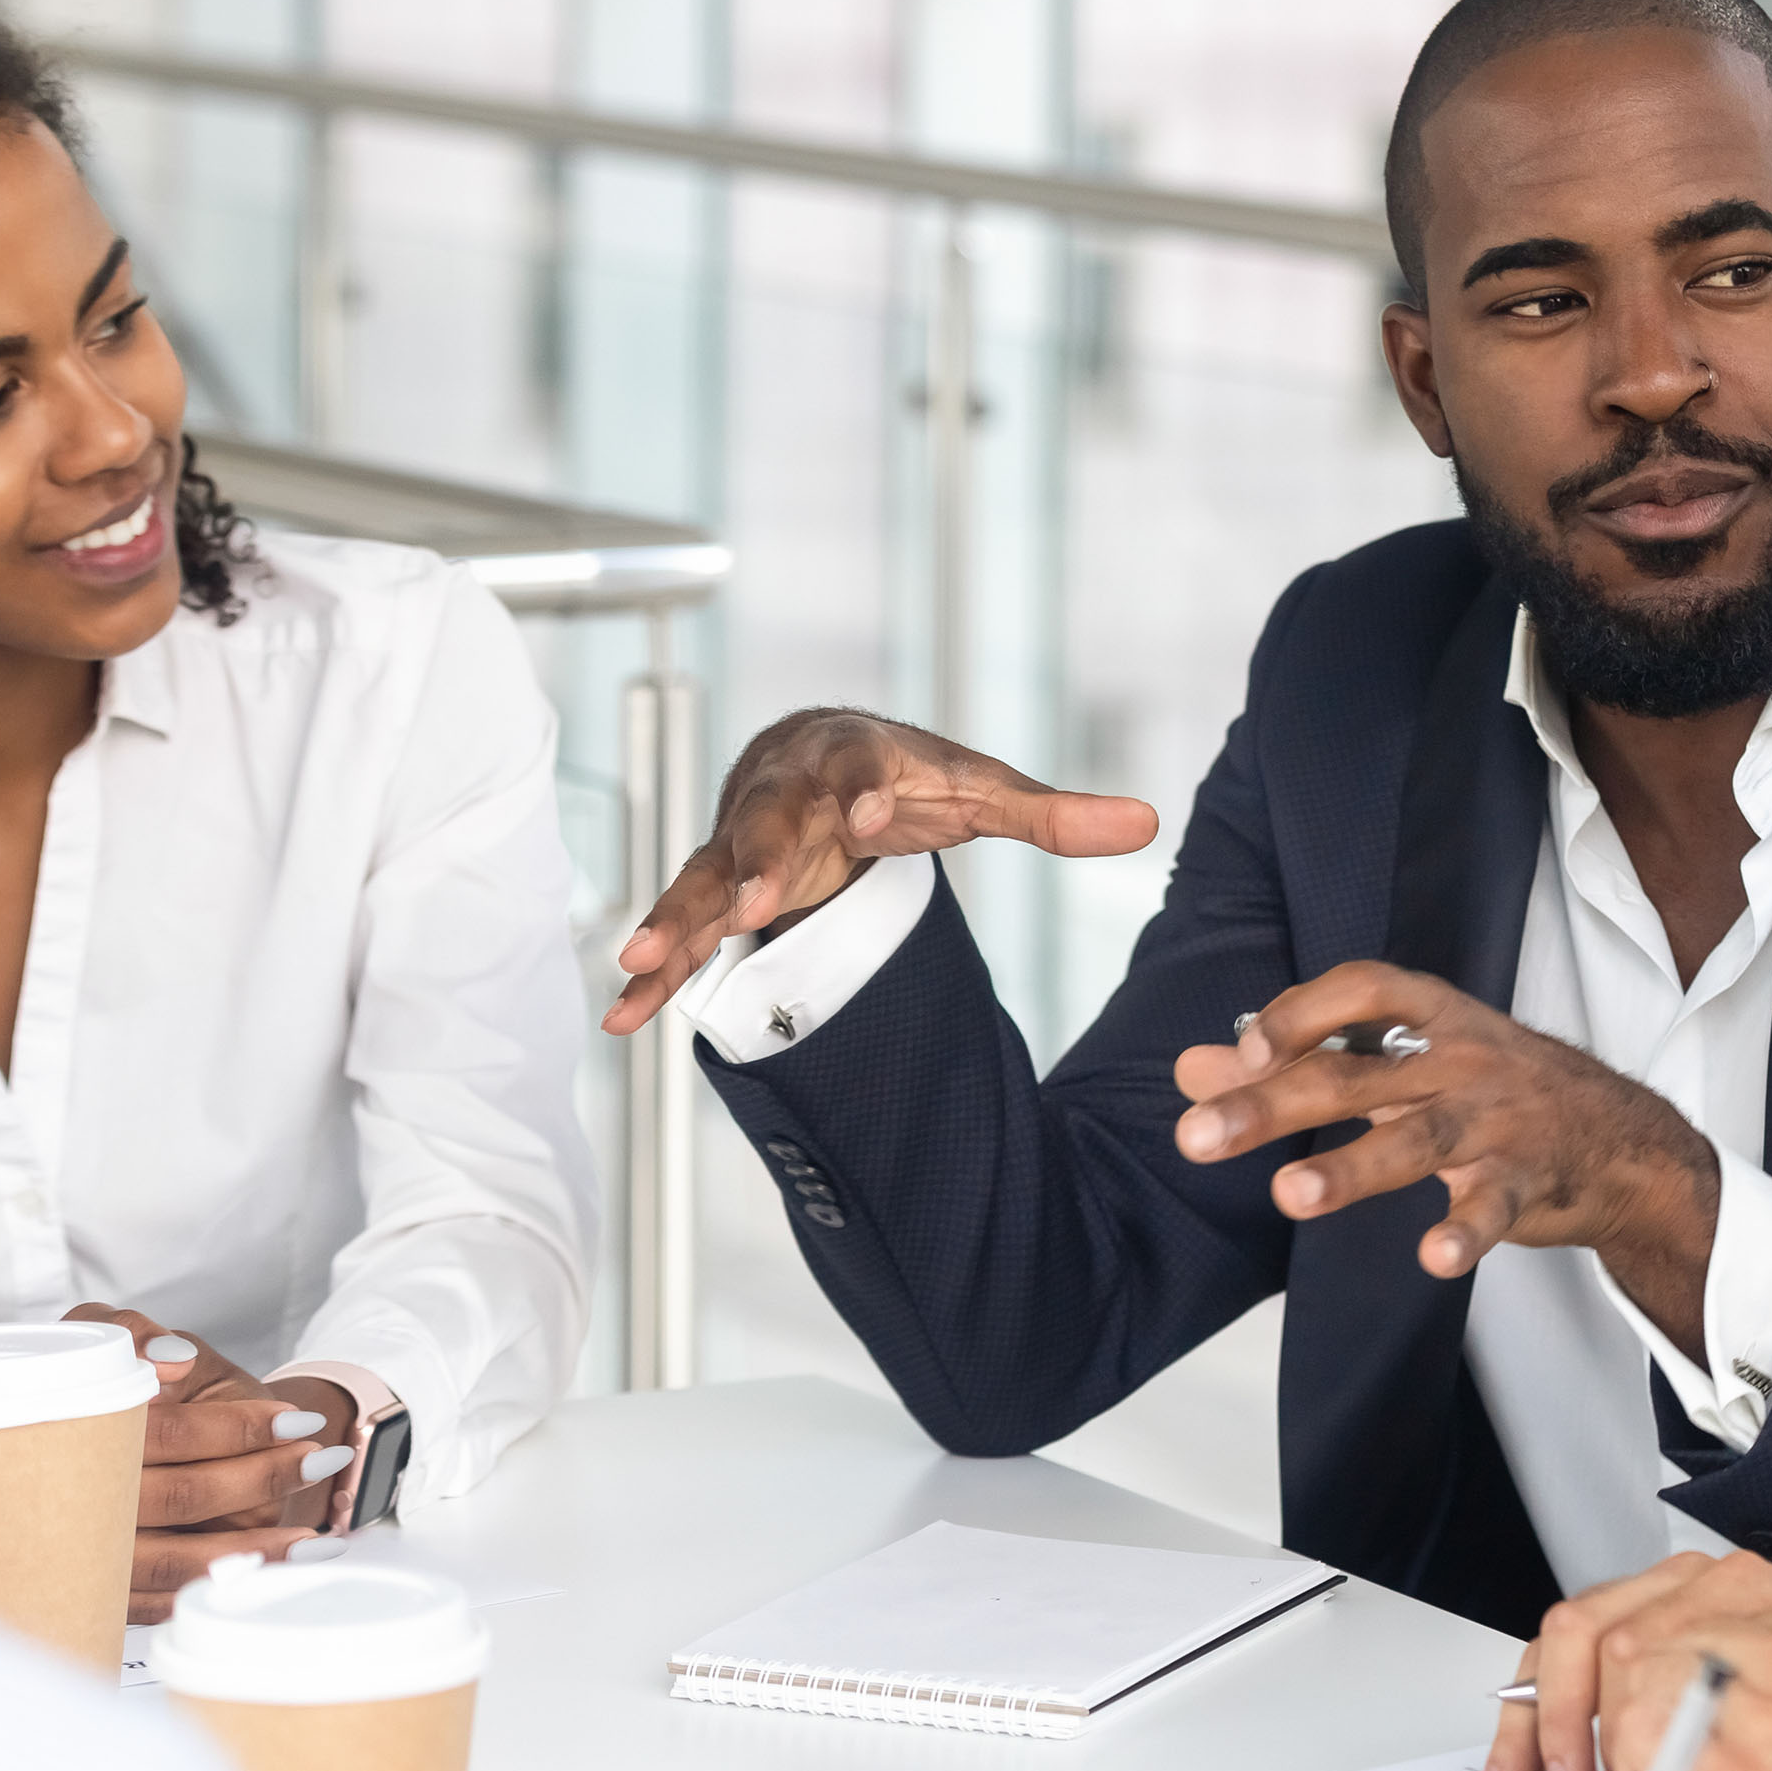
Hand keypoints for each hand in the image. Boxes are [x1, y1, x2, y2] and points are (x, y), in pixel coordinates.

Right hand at [67, 1305, 352, 1620]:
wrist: (167, 1446)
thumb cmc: (169, 1395)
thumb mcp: (154, 1353)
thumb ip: (141, 1338)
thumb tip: (167, 1362)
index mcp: (68, 1423)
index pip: (160, 1431)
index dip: (230, 1428)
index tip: (296, 1421)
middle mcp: (68, 1493)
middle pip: (174, 1495)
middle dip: (257, 1481)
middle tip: (321, 1461)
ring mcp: (80, 1549)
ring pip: (167, 1560)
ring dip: (249, 1549)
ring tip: (317, 1536)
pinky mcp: (101, 1588)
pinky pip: (159, 1602)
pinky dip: (219, 1588)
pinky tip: (279, 1574)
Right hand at [601, 708, 1155, 1032]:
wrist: (817, 754)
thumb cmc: (903, 775)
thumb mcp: (978, 788)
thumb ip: (1052, 814)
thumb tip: (1148, 823)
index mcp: (853, 759)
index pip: (860, 770)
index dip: (862, 791)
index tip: (867, 817)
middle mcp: (787, 794)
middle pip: (767, 824)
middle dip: (758, 860)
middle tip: (756, 901)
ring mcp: (743, 842)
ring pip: (706, 877)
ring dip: (677, 917)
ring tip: (643, 958)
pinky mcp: (720, 889)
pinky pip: (682, 930)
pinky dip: (654, 973)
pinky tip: (623, 1016)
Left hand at [1174, 964, 1721, 1347]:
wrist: (1620, 1140)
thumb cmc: (1490, 1090)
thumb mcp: (1402, 1061)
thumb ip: (1296, 1063)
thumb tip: (1191, 1070)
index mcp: (1431, 1018)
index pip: (1360, 990)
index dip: (1297, 1014)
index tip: (1240, 1052)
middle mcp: (1460, 1060)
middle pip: (1356, 1075)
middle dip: (1272, 1104)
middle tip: (1196, 1137)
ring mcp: (1496, 1121)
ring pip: (1416, 1140)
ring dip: (1352, 1169)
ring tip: (1290, 1196)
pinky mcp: (1528, 1182)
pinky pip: (1494, 1207)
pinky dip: (1466, 1232)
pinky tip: (1434, 1257)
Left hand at [1481, 1552, 1771, 1770]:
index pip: (1690, 1596)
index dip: (1640, 1649)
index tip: (1623, 1690)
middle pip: (1639, 1626)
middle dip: (1585, 1688)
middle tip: (1569, 1745)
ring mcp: (1755, 1698)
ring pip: (1626, 1671)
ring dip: (1591, 1727)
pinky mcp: (1729, 1769)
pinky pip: (1636, 1740)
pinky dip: (1614, 1766)